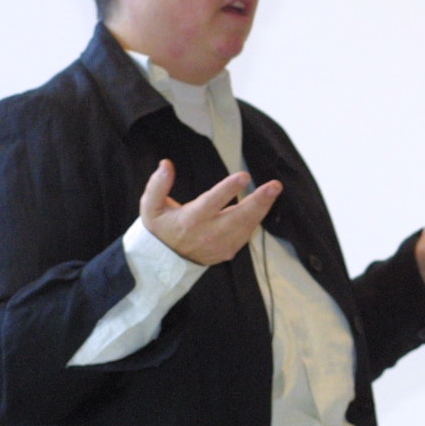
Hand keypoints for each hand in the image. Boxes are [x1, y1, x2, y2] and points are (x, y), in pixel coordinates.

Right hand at [140, 159, 282, 265]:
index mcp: (190, 220)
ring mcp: (220, 245)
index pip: (212, 202)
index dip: (228, 189)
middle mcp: (208, 234)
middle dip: (258, 201)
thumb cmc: (160, 227)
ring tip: (273, 190)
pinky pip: (246, 234)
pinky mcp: (228, 251)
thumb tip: (166, 164)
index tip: (244, 175)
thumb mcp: (150, 207)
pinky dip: (255, 219)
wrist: (166, 261)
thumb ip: (157, 185)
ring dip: (262, 209)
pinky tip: (263, 204)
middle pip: (238, 217)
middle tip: (274, 186)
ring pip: (246, 226)